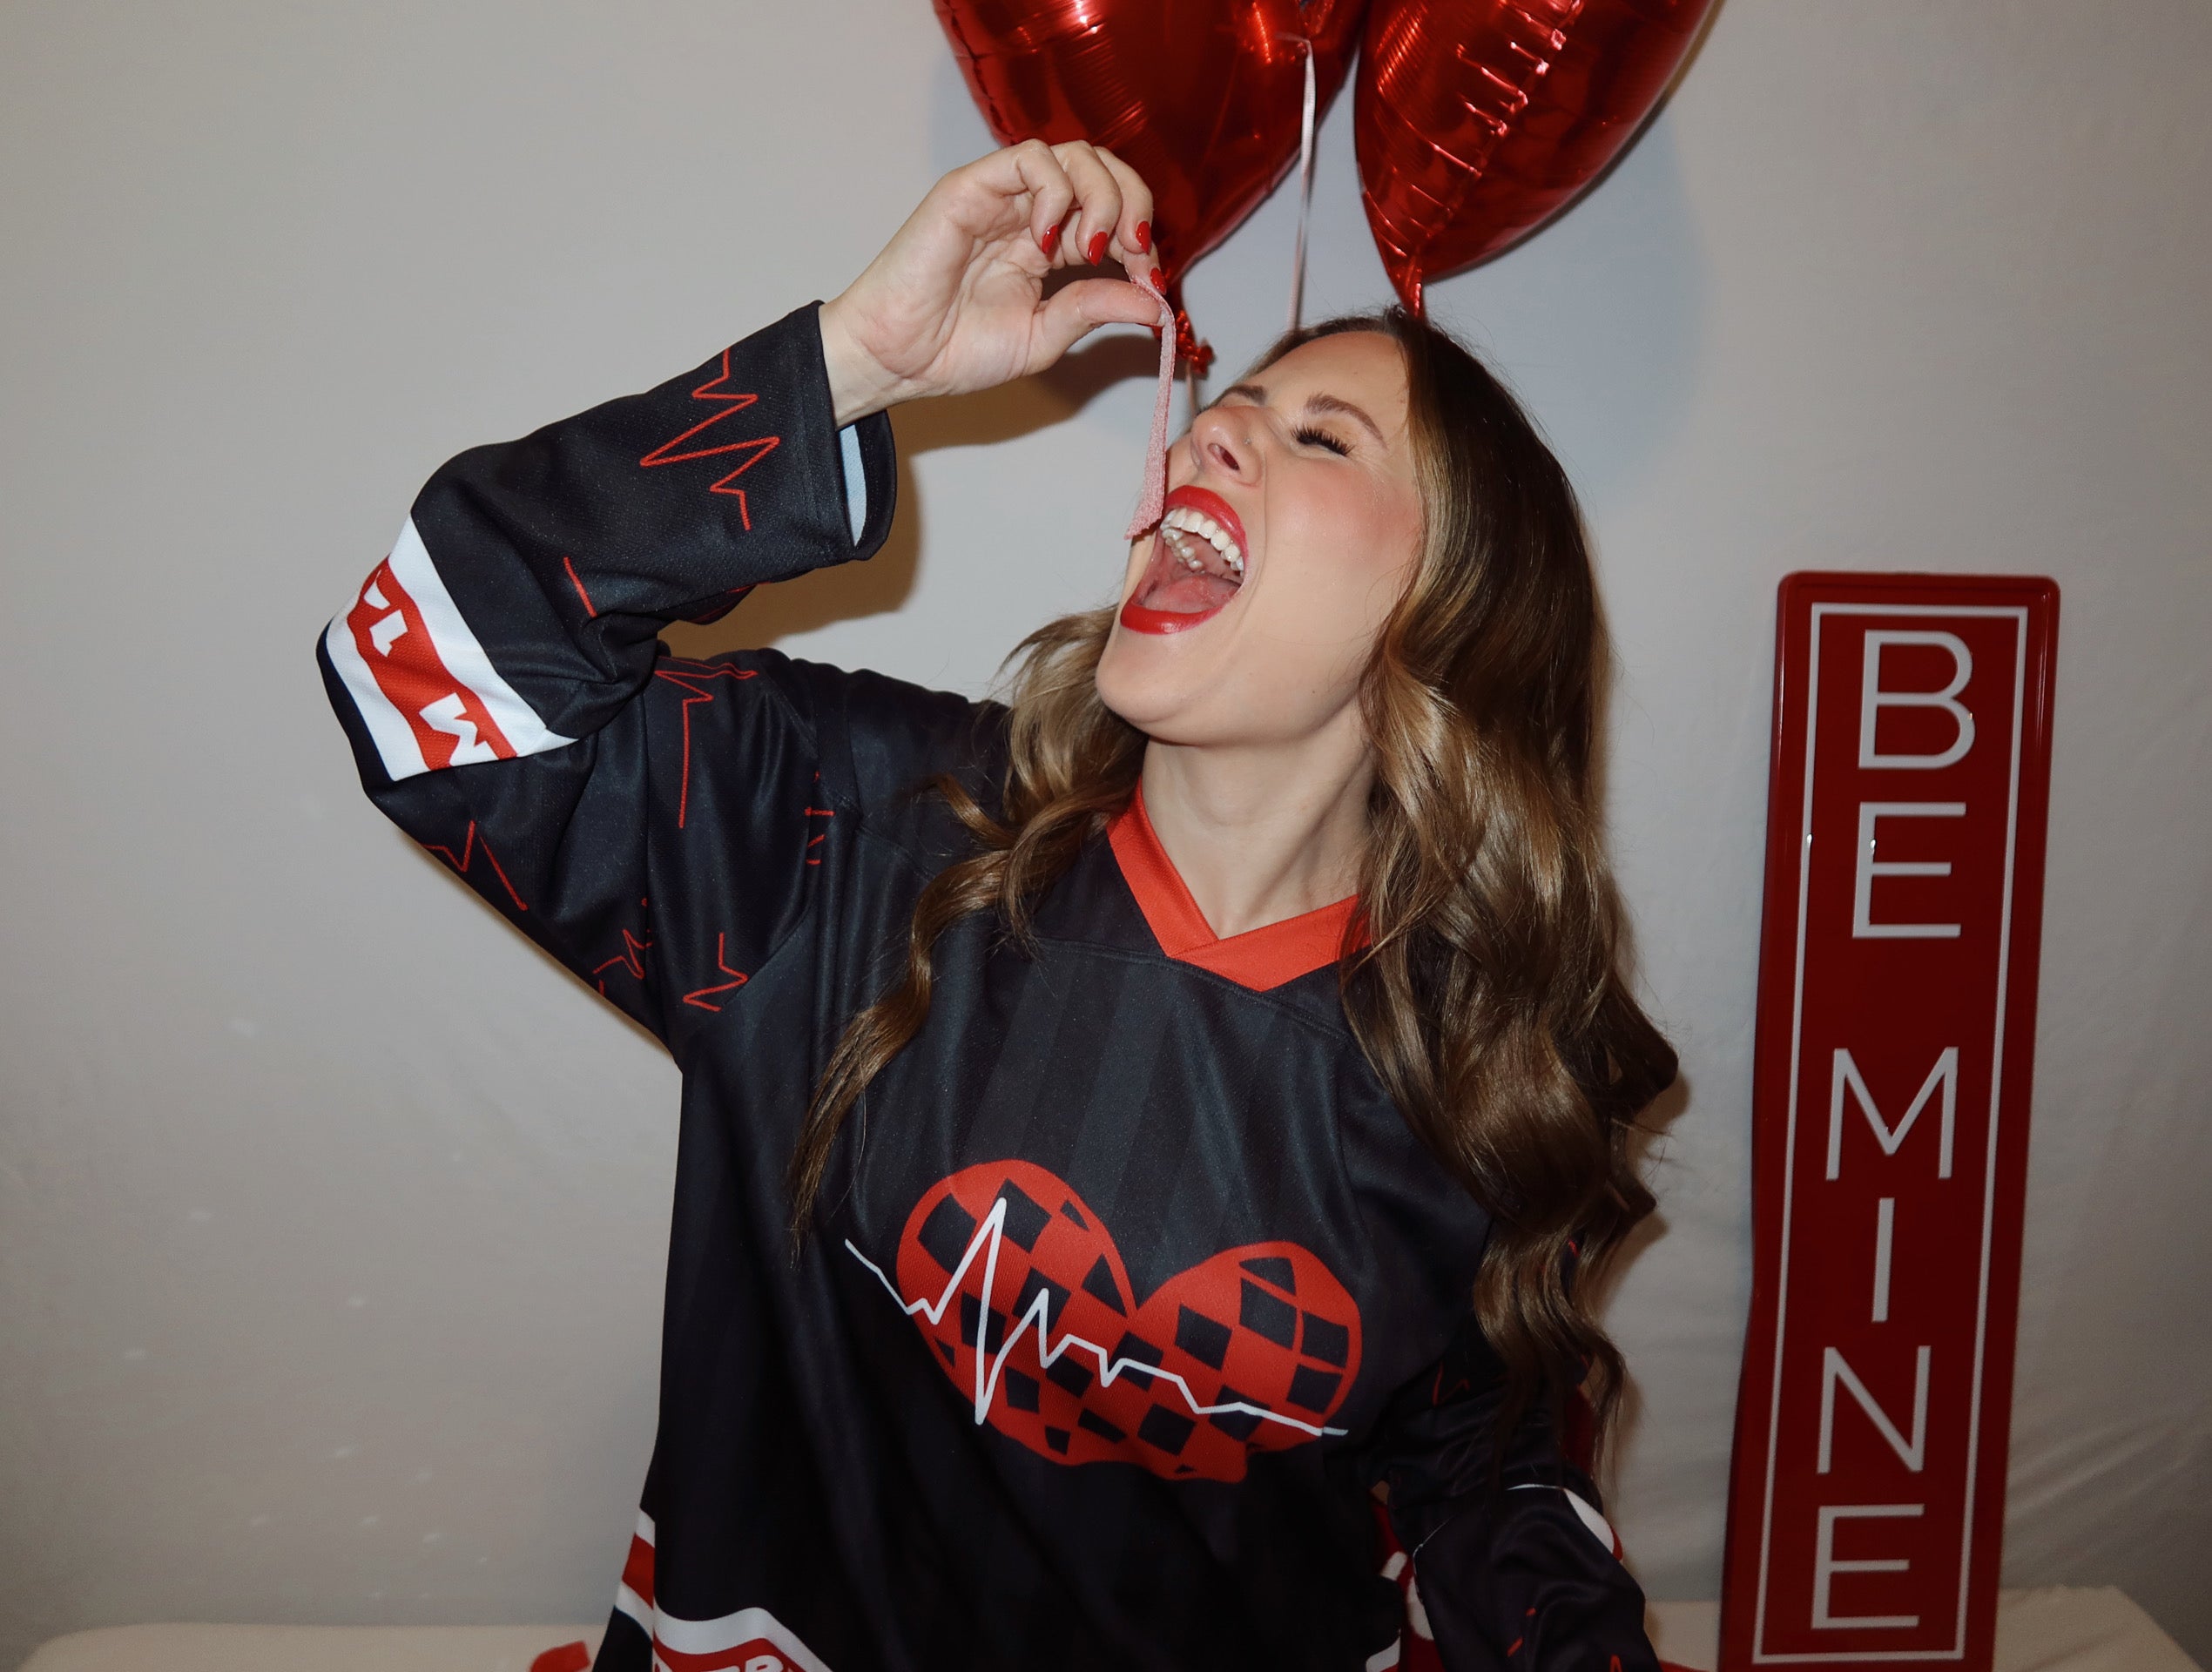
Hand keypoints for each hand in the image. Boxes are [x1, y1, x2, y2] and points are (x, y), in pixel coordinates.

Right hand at [818, 141, 1164, 425]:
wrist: (898, 358)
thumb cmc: (955, 351)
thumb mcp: (1045, 336)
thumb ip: (1094, 310)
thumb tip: (1155, 302)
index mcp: (1049, 244)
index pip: (1113, 212)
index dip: (1142, 237)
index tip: (1151, 279)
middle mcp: (1030, 212)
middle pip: (1102, 170)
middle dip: (1133, 205)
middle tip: (1134, 253)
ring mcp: (1002, 195)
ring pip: (1075, 155)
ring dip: (1102, 197)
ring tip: (1093, 249)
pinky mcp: (973, 185)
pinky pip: (1031, 158)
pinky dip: (1058, 191)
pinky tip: (1050, 240)